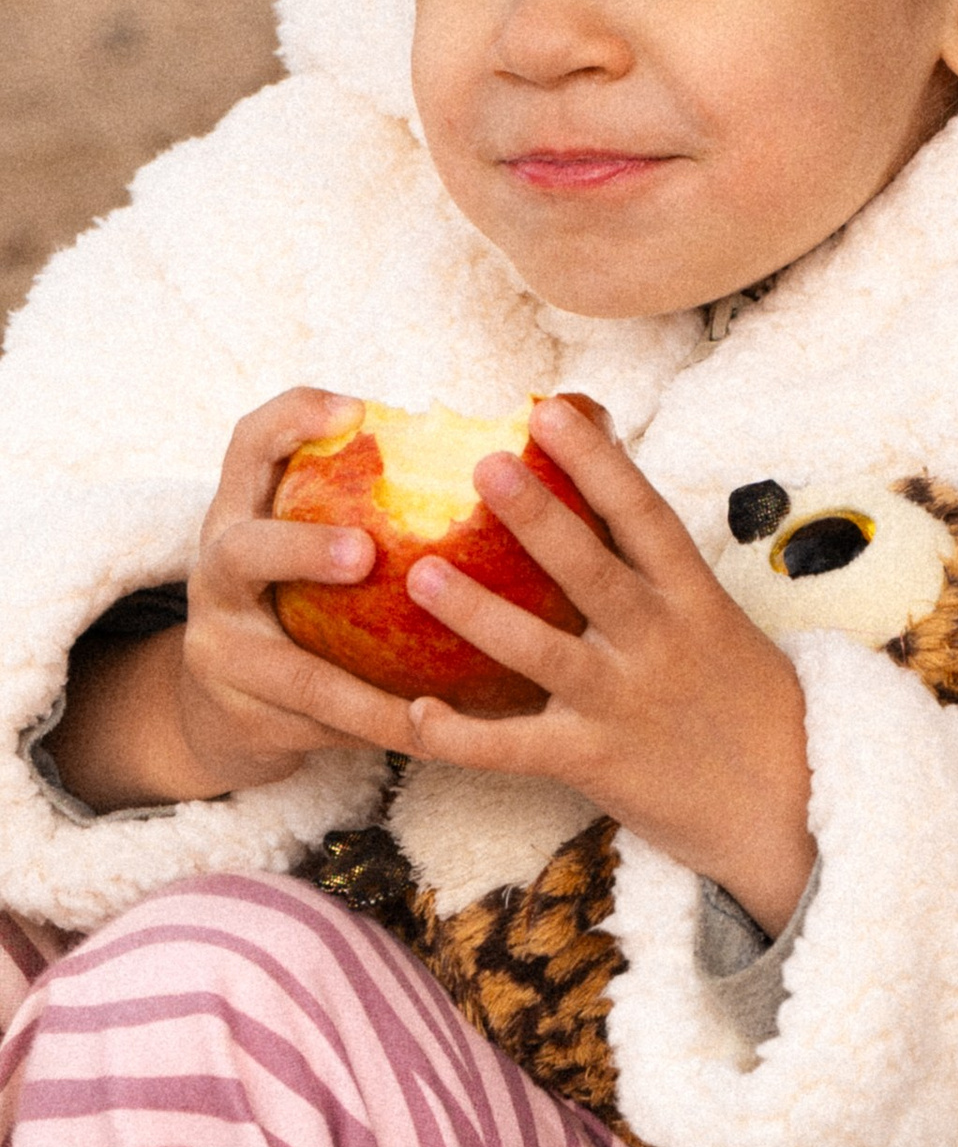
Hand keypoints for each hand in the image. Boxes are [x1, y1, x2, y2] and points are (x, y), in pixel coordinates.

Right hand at [45, 389, 413, 812]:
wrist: (224, 708)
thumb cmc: (307, 599)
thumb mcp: (321, 542)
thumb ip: (388, 497)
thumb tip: (549, 433)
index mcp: (245, 512)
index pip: (252, 444)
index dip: (293, 418)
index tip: (356, 409)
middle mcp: (219, 572)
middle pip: (244, 549)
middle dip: (302, 549)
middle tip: (364, 553)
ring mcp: (221, 649)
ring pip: (293, 671)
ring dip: (365, 691)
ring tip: (428, 703)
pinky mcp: (240, 716)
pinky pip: (320, 729)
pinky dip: (381, 731)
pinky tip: (441, 738)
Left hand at [392, 396, 815, 933]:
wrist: (791, 811)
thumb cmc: (755, 711)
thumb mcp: (724, 628)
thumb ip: (666, 576)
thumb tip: (614, 502)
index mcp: (695, 601)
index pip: (645, 516)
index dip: (599, 462)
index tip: (551, 409)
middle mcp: (659, 644)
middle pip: (592, 570)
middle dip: (539, 516)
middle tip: (484, 464)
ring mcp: (624, 704)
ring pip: (543, 651)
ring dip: (480, 612)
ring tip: (423, 573)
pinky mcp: (596, 763)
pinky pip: (516, 750)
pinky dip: (463, 737)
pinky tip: (414, 715)